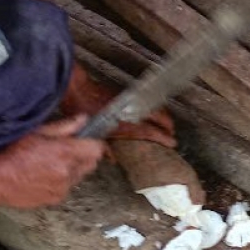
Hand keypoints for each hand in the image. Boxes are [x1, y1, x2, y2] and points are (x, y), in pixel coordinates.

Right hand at [0, 116, 105, 208]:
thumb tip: (84, 118)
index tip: (86, 139)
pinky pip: (67, 187)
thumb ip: (65, 126)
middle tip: (69, 149)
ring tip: (53, 164)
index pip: (97, 149)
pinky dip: (62, 181)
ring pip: (80, 176)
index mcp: (66, 153)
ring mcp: (63, 188)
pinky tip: (46, 176)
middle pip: (92, 163)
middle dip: (85, 155)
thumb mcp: (39, 132)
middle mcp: (68, 172)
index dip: (93, 142)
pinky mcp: (56, 199)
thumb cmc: (14, 152)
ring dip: (73, 169)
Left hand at [62, 64, 177, 149]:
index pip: (149, 131)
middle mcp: (129, 110)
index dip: (162, 137)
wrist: (77, 90)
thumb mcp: (91, 133)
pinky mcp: (123, 94)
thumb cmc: (82, 111)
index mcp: (124, 122)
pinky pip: (143, 101)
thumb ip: (104, 147)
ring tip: (166, 121)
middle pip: (155, 116)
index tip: (172, 141)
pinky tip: (151, 110)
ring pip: (150, 107)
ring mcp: (127, 100)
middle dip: (166, 123)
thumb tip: (112, 159)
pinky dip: (151, 107)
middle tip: (172, 131)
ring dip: (160, 114)